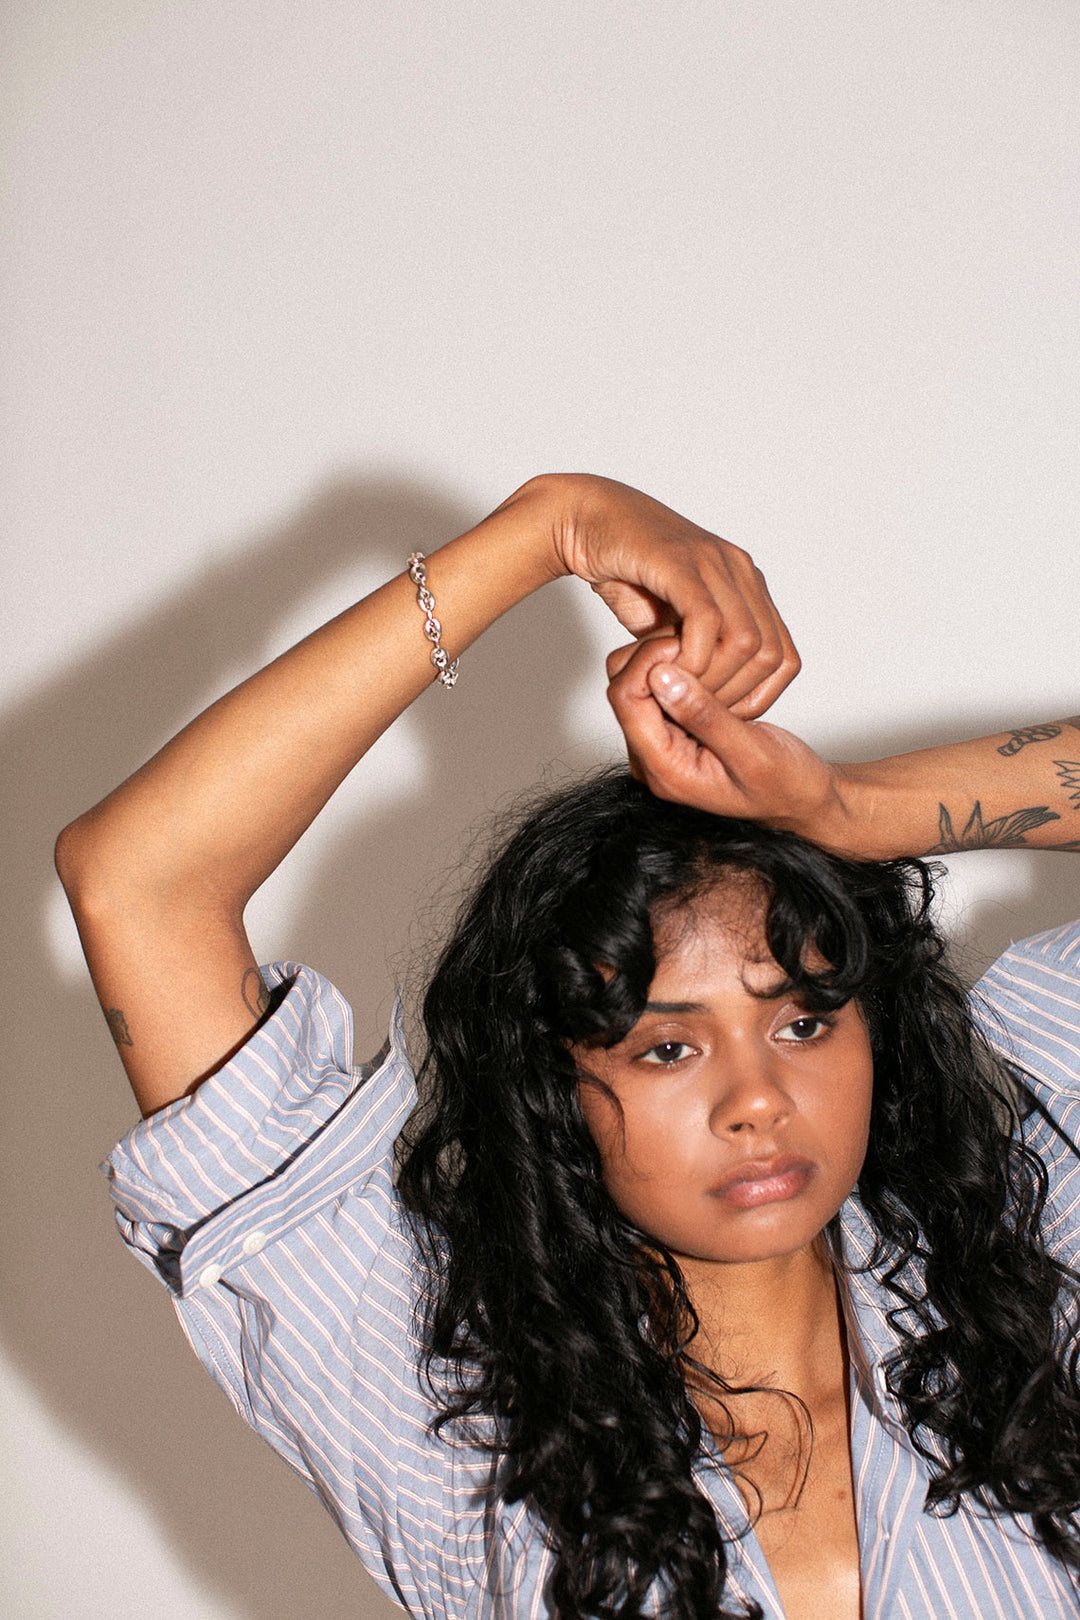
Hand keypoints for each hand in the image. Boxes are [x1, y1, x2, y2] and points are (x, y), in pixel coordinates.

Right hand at [550, 475, 799, 717]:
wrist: (584, 521)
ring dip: (713, 680)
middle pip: (772, 654)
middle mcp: (739, 569)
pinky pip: (706, 621)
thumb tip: (711, 692)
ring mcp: (713, 562)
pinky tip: (668, 671)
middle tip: (696, 710)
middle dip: (736, 695)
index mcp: (746, 583)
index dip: (758, 695)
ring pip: (745, 641)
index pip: (784, 656)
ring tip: (680, 693)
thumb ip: (697, 648)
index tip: (718, 714)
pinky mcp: (681, 561)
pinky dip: (692, 657)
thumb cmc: (624, 570)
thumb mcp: (670, 620)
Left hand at [606, 637, 855, 849]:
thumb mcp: (753, 753)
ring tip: (707, 651)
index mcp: (665, 771)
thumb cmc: (785, 785)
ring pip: (638, 683)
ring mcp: (659, 745)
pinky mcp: (671, 732)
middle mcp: (651, 760)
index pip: (625, 699)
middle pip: (624, 688)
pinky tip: (709, 664)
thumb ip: (706, 717)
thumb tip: (662, 675)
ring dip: (667, 660)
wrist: (801, 799)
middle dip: (654, 657)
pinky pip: (658, 689)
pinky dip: (679, 669)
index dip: (648, 660)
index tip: (685, 642)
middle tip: (698, 641)